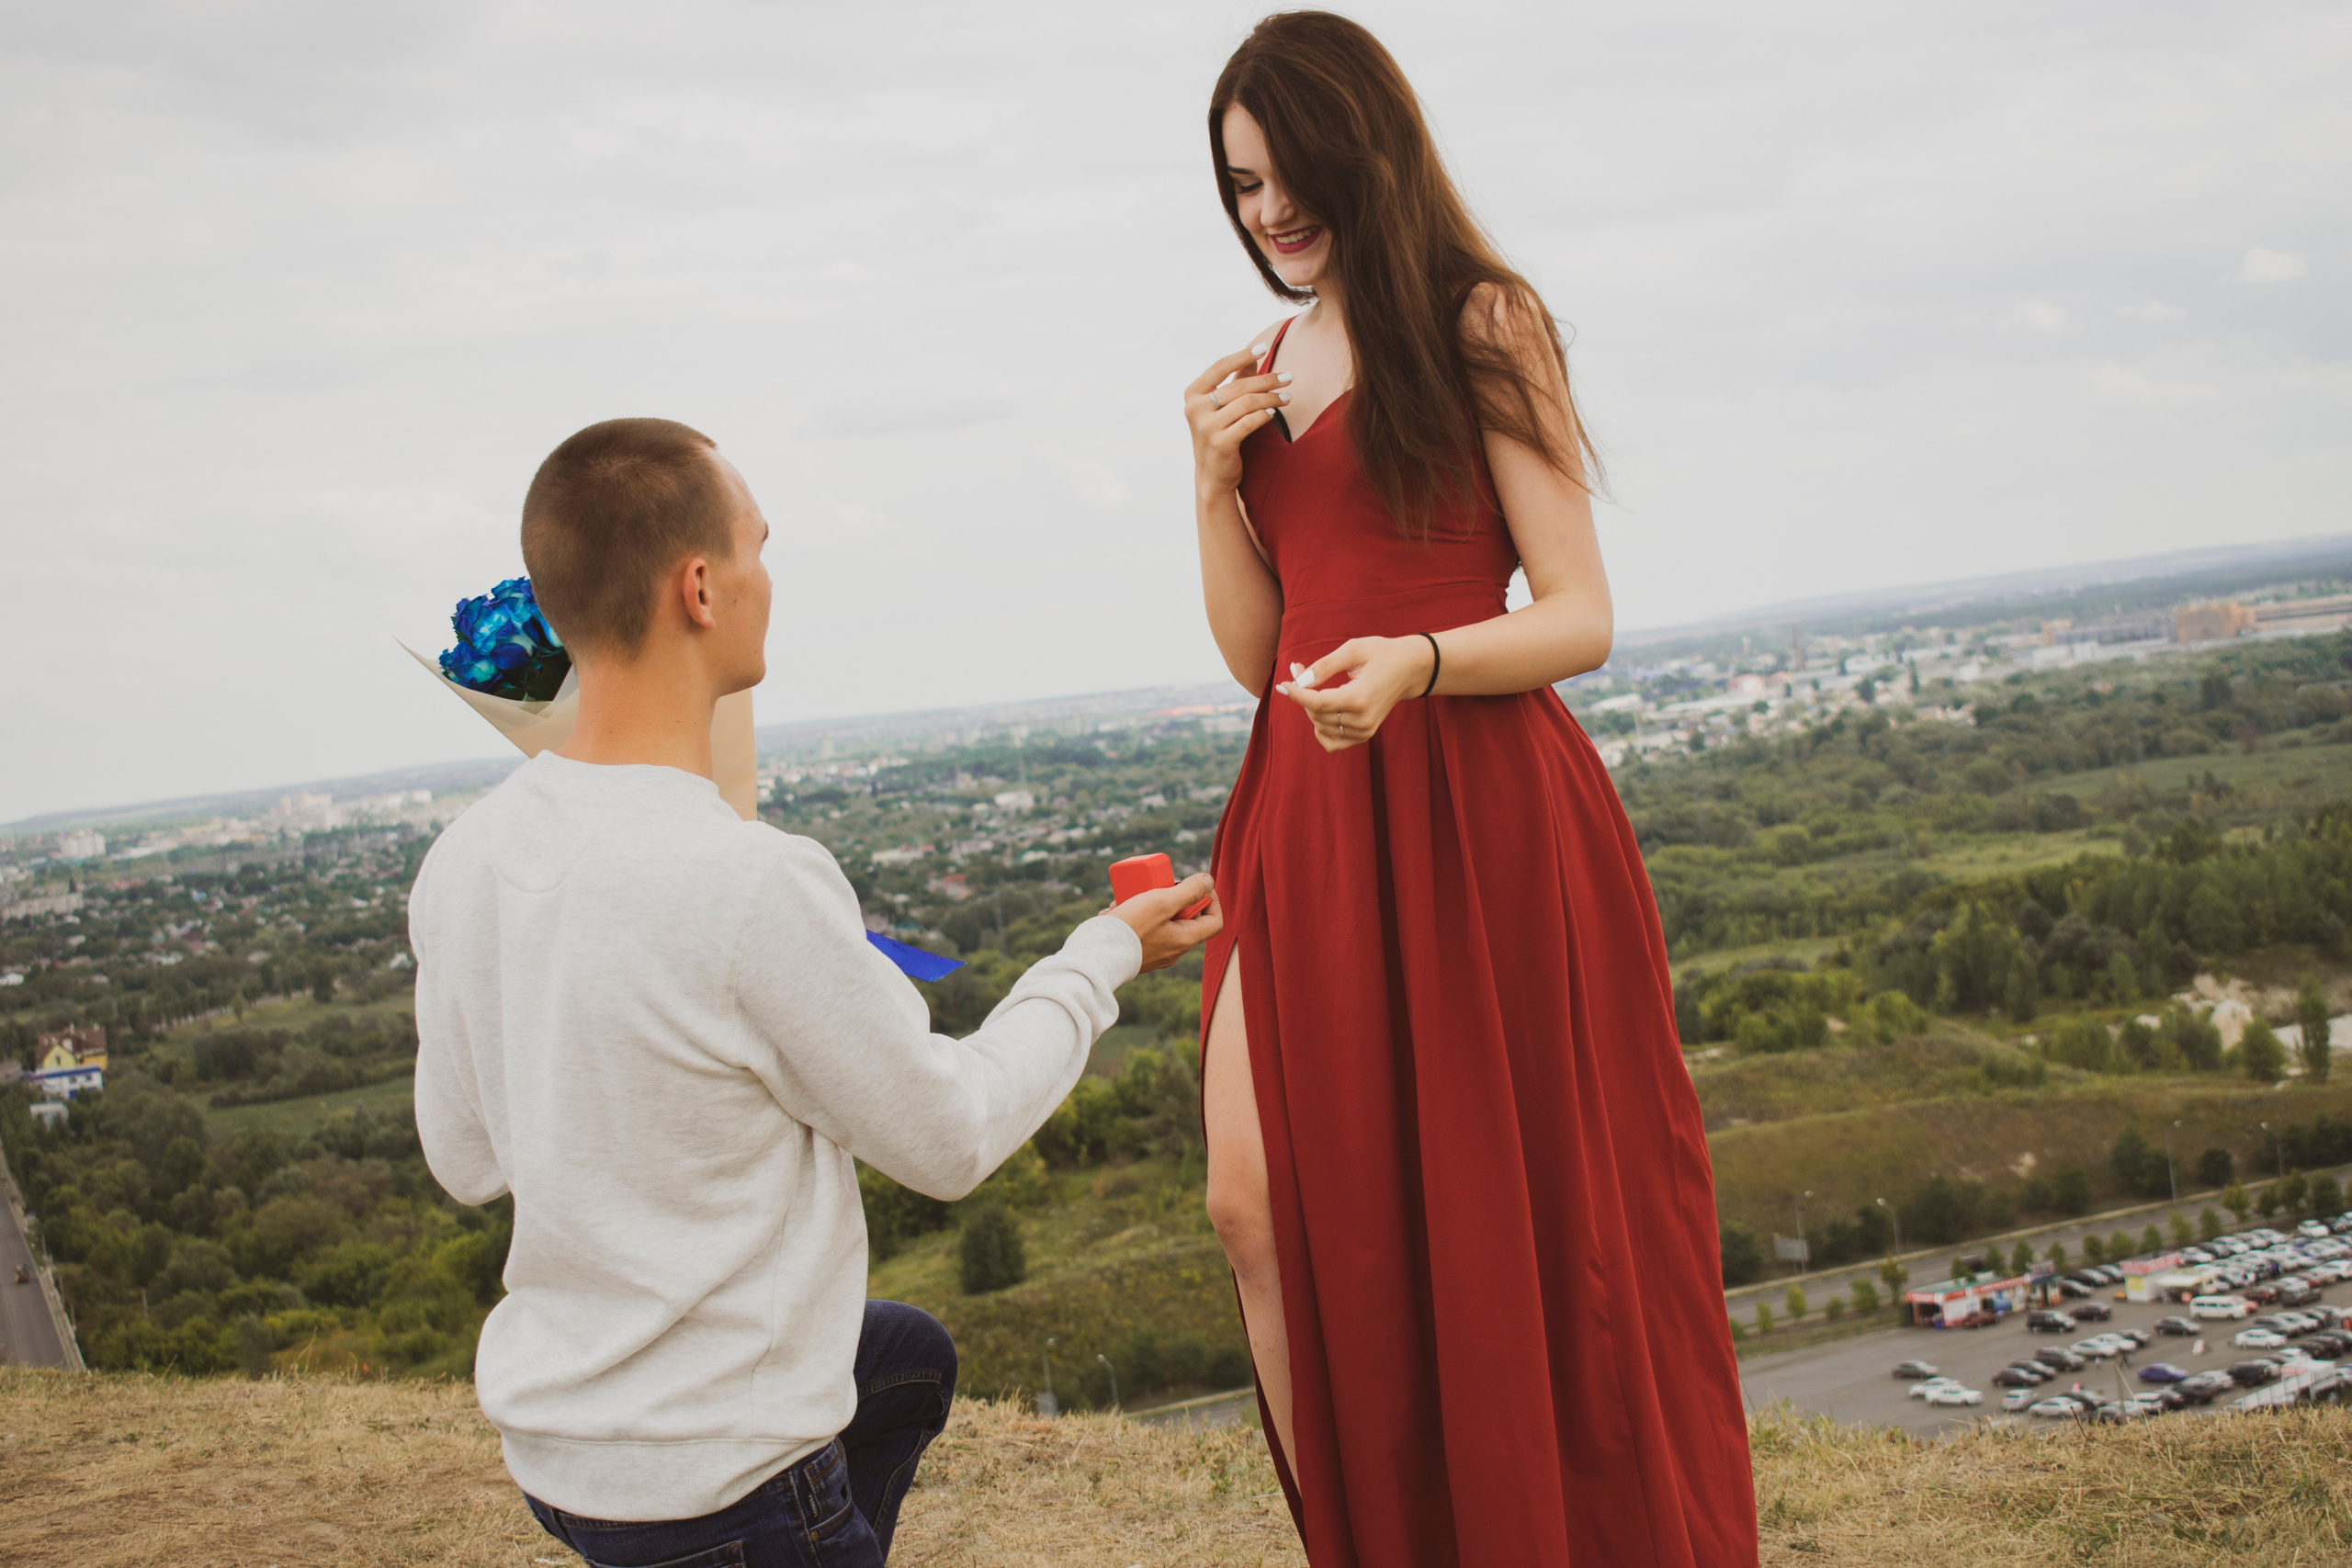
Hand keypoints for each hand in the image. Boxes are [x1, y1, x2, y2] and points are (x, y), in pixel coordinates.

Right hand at [1106, 874, 1221, 972]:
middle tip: (1154, 887)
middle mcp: (1173, 949)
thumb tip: (1208, 880)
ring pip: (1159, 920)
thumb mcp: (1162, 902)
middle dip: (1169, 896)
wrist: (1096, 955)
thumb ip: (1188, 891)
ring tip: (1128, 897)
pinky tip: (1116, 910)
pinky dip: (1131, 915)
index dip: (1211, 899)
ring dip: (1146, 902)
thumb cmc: (1131, 928)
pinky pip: (1142, 929)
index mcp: (1185, 940)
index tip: (1195, 884)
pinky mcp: (1137, 952)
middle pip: (1184, 916)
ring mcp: (1155, 953)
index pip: (1214, 921)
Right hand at [1186, 348, 1290, 498]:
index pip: (1220, 367)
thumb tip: (1253, 356)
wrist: (1213, 476)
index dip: (1243, 355)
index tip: (1264, 347)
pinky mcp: (1220, 444)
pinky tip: (1274, 413)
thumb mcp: (1223, 406)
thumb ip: (1236, 381)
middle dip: (1267, 380)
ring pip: (1247, 403)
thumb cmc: (1220, 435)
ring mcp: (1206, 427)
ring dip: (1271, 398)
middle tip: (1288, 378)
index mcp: (1193, 394)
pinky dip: (1264, 415)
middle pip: (1238, 386)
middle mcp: (1195, 409)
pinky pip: (1249, 422)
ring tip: (1287, 396)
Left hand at [1275, 635, 1437, 752]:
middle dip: (1303, 693)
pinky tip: (1321, 712)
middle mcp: (1363, 719)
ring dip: (1310, 707)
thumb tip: (1300, 681)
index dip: (1296, 694)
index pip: (1317, 704)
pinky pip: (1332, 743)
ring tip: (1313, 683)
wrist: (1410, 669)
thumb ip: (1324, 666)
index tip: (1283, 683)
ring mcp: (1364, 730)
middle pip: (1316, 714)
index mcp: (1360, 698)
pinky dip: (1321, 730)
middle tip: (1300, 670)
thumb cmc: (1382, 654)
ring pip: (1320, 726)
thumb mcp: (1353, 650)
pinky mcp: (1364, 735)